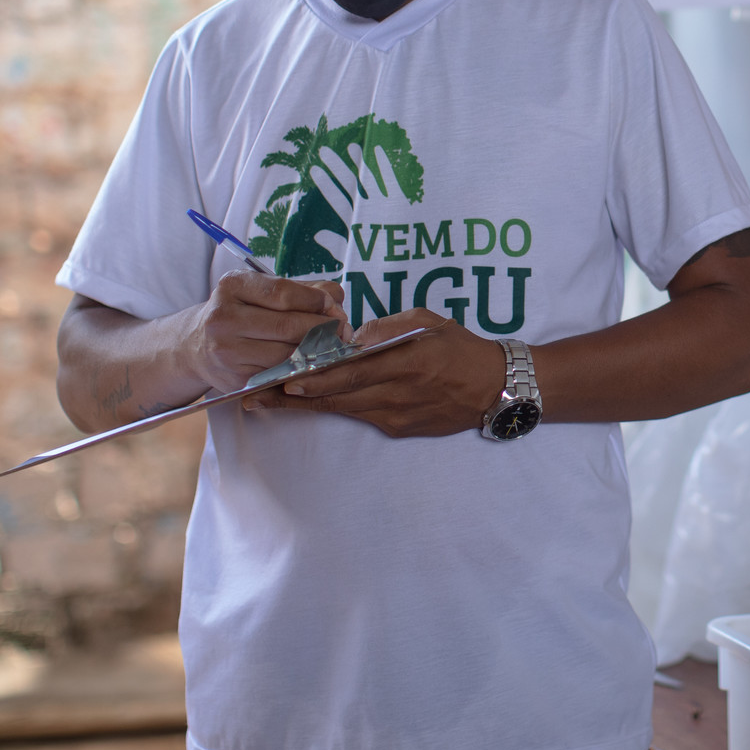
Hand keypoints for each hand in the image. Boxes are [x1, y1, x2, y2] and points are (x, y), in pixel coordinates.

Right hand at [182, 270, 347, 393]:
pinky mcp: (235, 379)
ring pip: (288, 354)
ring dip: (318, 352)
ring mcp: (226, 351)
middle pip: (289, 325)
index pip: (284, 293)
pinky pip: (280, 375)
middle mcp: (224, 317)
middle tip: (343, 331)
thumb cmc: (242, 312)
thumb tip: (337, 304)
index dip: (317, 301)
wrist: (196, 346)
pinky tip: (312, 364)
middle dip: (324, 328)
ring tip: (332, 347)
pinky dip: (301, 371)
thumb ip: (305, 290)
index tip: (334, 307)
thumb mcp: (263, 290)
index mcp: (233, 285)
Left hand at [242, 305, 506, 437]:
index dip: (312, 378)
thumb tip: (352, 336)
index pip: (350, 372)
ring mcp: (397, 415)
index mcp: (406, 362)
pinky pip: (360, 416)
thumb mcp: (429, 322)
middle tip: (255, 397)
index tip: (281, 377)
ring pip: (342, 410)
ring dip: (304, 407)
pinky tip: (311, 403)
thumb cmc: (461, 348)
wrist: (494, 388)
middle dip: (292, 398)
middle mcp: (398, 393)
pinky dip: (333, 408)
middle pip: (336, 397)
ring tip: (268, 404)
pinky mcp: (398, 428)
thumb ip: (388, 327)